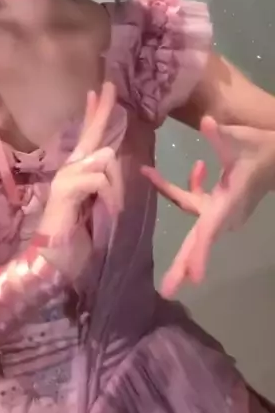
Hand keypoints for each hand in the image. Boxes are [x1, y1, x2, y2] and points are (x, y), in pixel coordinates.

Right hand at [37, 81, 120, 277]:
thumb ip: (104, 181)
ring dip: (115, 187)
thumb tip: (109, 153)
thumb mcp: (100, 204)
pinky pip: (98, 179)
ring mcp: (65, 177)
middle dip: (102, 110)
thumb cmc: (76, 236)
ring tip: (110, 208)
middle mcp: (70, 168)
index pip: (89, 136)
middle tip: (108, 85)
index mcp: (79, 171)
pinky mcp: (65, 190)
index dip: (95, 113)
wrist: (54, 261)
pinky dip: (109, 196)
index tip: (100, 90)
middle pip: (91, 134)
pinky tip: (105, 210)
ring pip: (104, 161)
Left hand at [141, 116, 274, 297]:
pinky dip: (190, 187)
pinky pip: (198, 203)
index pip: (210, 231)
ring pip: (195, 223)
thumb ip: (220, 135)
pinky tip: (198, 166)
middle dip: (183, 265)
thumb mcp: (240, 138)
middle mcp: (224, 213)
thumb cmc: (260, 148)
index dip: (201, 254)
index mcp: (227, 203)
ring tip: (150, 179)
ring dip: (174, 203)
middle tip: (166, 290)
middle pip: (199, 241)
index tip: (193, 278)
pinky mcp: (222, 204)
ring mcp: (223, 211)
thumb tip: (206, 122)